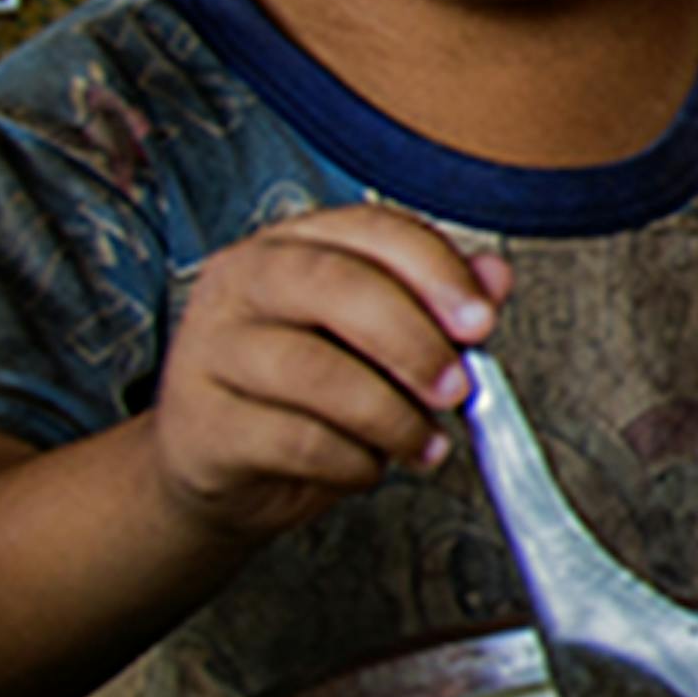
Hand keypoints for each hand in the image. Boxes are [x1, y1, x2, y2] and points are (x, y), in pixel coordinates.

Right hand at [151, 206, 508, 539]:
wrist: (220, 466)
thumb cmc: (308, 393)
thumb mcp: (378, 342)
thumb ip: (437, 303)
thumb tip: (494, 275)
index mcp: (294, 244)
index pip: (372, 230)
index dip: (437, 270)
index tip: (483, 321)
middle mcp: (243, 282)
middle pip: (338, 286)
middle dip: (415, 342)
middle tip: (459, 389)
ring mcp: (211, 350)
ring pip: (317, 372)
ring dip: (393, 417)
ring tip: (423, 443)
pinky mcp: (203, 424)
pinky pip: (297, 441)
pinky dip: (353, 461)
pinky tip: (365, 466)